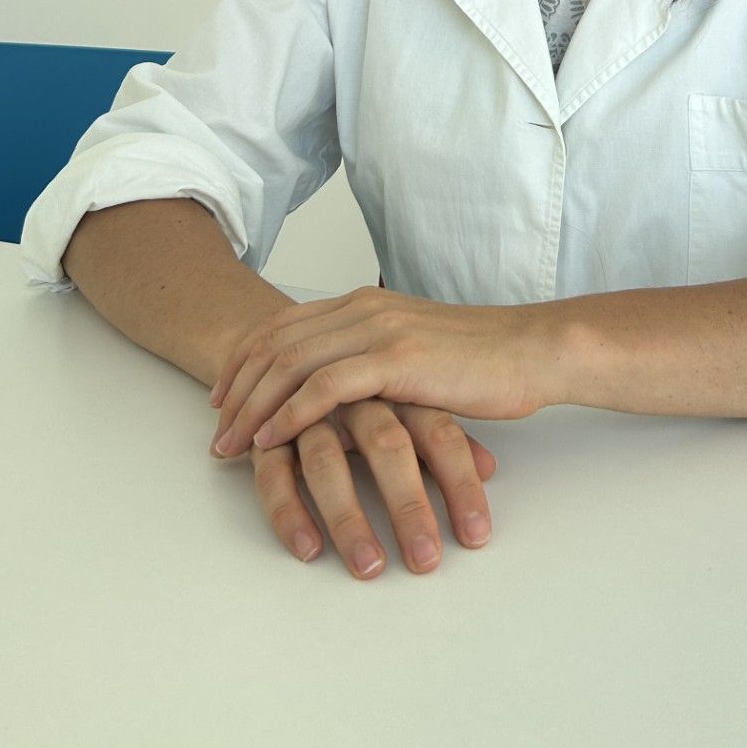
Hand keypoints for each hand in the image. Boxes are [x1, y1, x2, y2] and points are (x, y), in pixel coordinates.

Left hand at [208, 286, 544, 460]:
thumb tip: (343, 387)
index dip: (244, 361)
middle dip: (235, 388)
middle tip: (214, 430)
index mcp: (366, 302)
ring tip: (230, 444)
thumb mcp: (417, 349)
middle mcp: (364, 309)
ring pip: (290, 364)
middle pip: (275, 343)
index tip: (220, 396)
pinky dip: (290, 414)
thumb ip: (376, 356)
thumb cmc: (484, 359)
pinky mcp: (397, 359)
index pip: (283, 325)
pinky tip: (271, 440)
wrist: (533, 351)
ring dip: (251, 406)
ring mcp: (379, 331)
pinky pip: (325, 388)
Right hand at [240, 398, 497, 578]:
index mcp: (398, 385)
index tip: (477, 536)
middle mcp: (355, 396)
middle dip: (409, 506)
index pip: (438, 431)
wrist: (292, 345)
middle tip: (427, 561)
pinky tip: (308, 550)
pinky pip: (274, 475)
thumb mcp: (407, 404)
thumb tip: (490, 468)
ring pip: (326, 462)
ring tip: (369, 568)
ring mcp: (308, 413)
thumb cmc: (363, 388)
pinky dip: (289, 512)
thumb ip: (443, 436)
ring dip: (347, 518)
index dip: (460, 483)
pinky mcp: (267, 436)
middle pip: (386, 445)